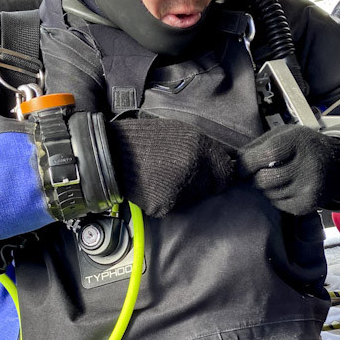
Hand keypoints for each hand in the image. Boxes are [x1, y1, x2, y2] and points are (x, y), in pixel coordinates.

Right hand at [106, 117, 234, 217]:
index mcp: (199, 148)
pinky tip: (155, 187)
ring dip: (184, 192)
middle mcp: (193, 169)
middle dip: (200, 183)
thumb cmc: (148, 139)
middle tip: (180, 174)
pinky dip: (166, 200)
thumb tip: (226, 162)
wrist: (113, 152)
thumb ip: (204, 148)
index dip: (220, 175)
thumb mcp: (180, 132)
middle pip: (210, 187)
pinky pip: (174, 206)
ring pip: (193, 198)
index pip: (225, 172)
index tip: (215, 176)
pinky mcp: (164, 205)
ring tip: (165, 178)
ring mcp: (179, 189)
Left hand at [237, 124, 339, 214]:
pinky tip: (286, 187)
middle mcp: (307, 165)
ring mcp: (309, 187)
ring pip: (269, 194)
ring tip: (275, 178)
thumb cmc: (302, 146)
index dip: (247, 163)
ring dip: (265, 188)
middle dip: (254, 178)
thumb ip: (258, 145)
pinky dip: (275, 198)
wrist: (336, 164)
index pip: (266, 154)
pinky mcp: (308, 204)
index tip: (241, 167)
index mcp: (298, 141)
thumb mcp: (283, 135)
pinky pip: (278, 204)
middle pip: (264, 179)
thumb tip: (233, 160)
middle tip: (256, 174)